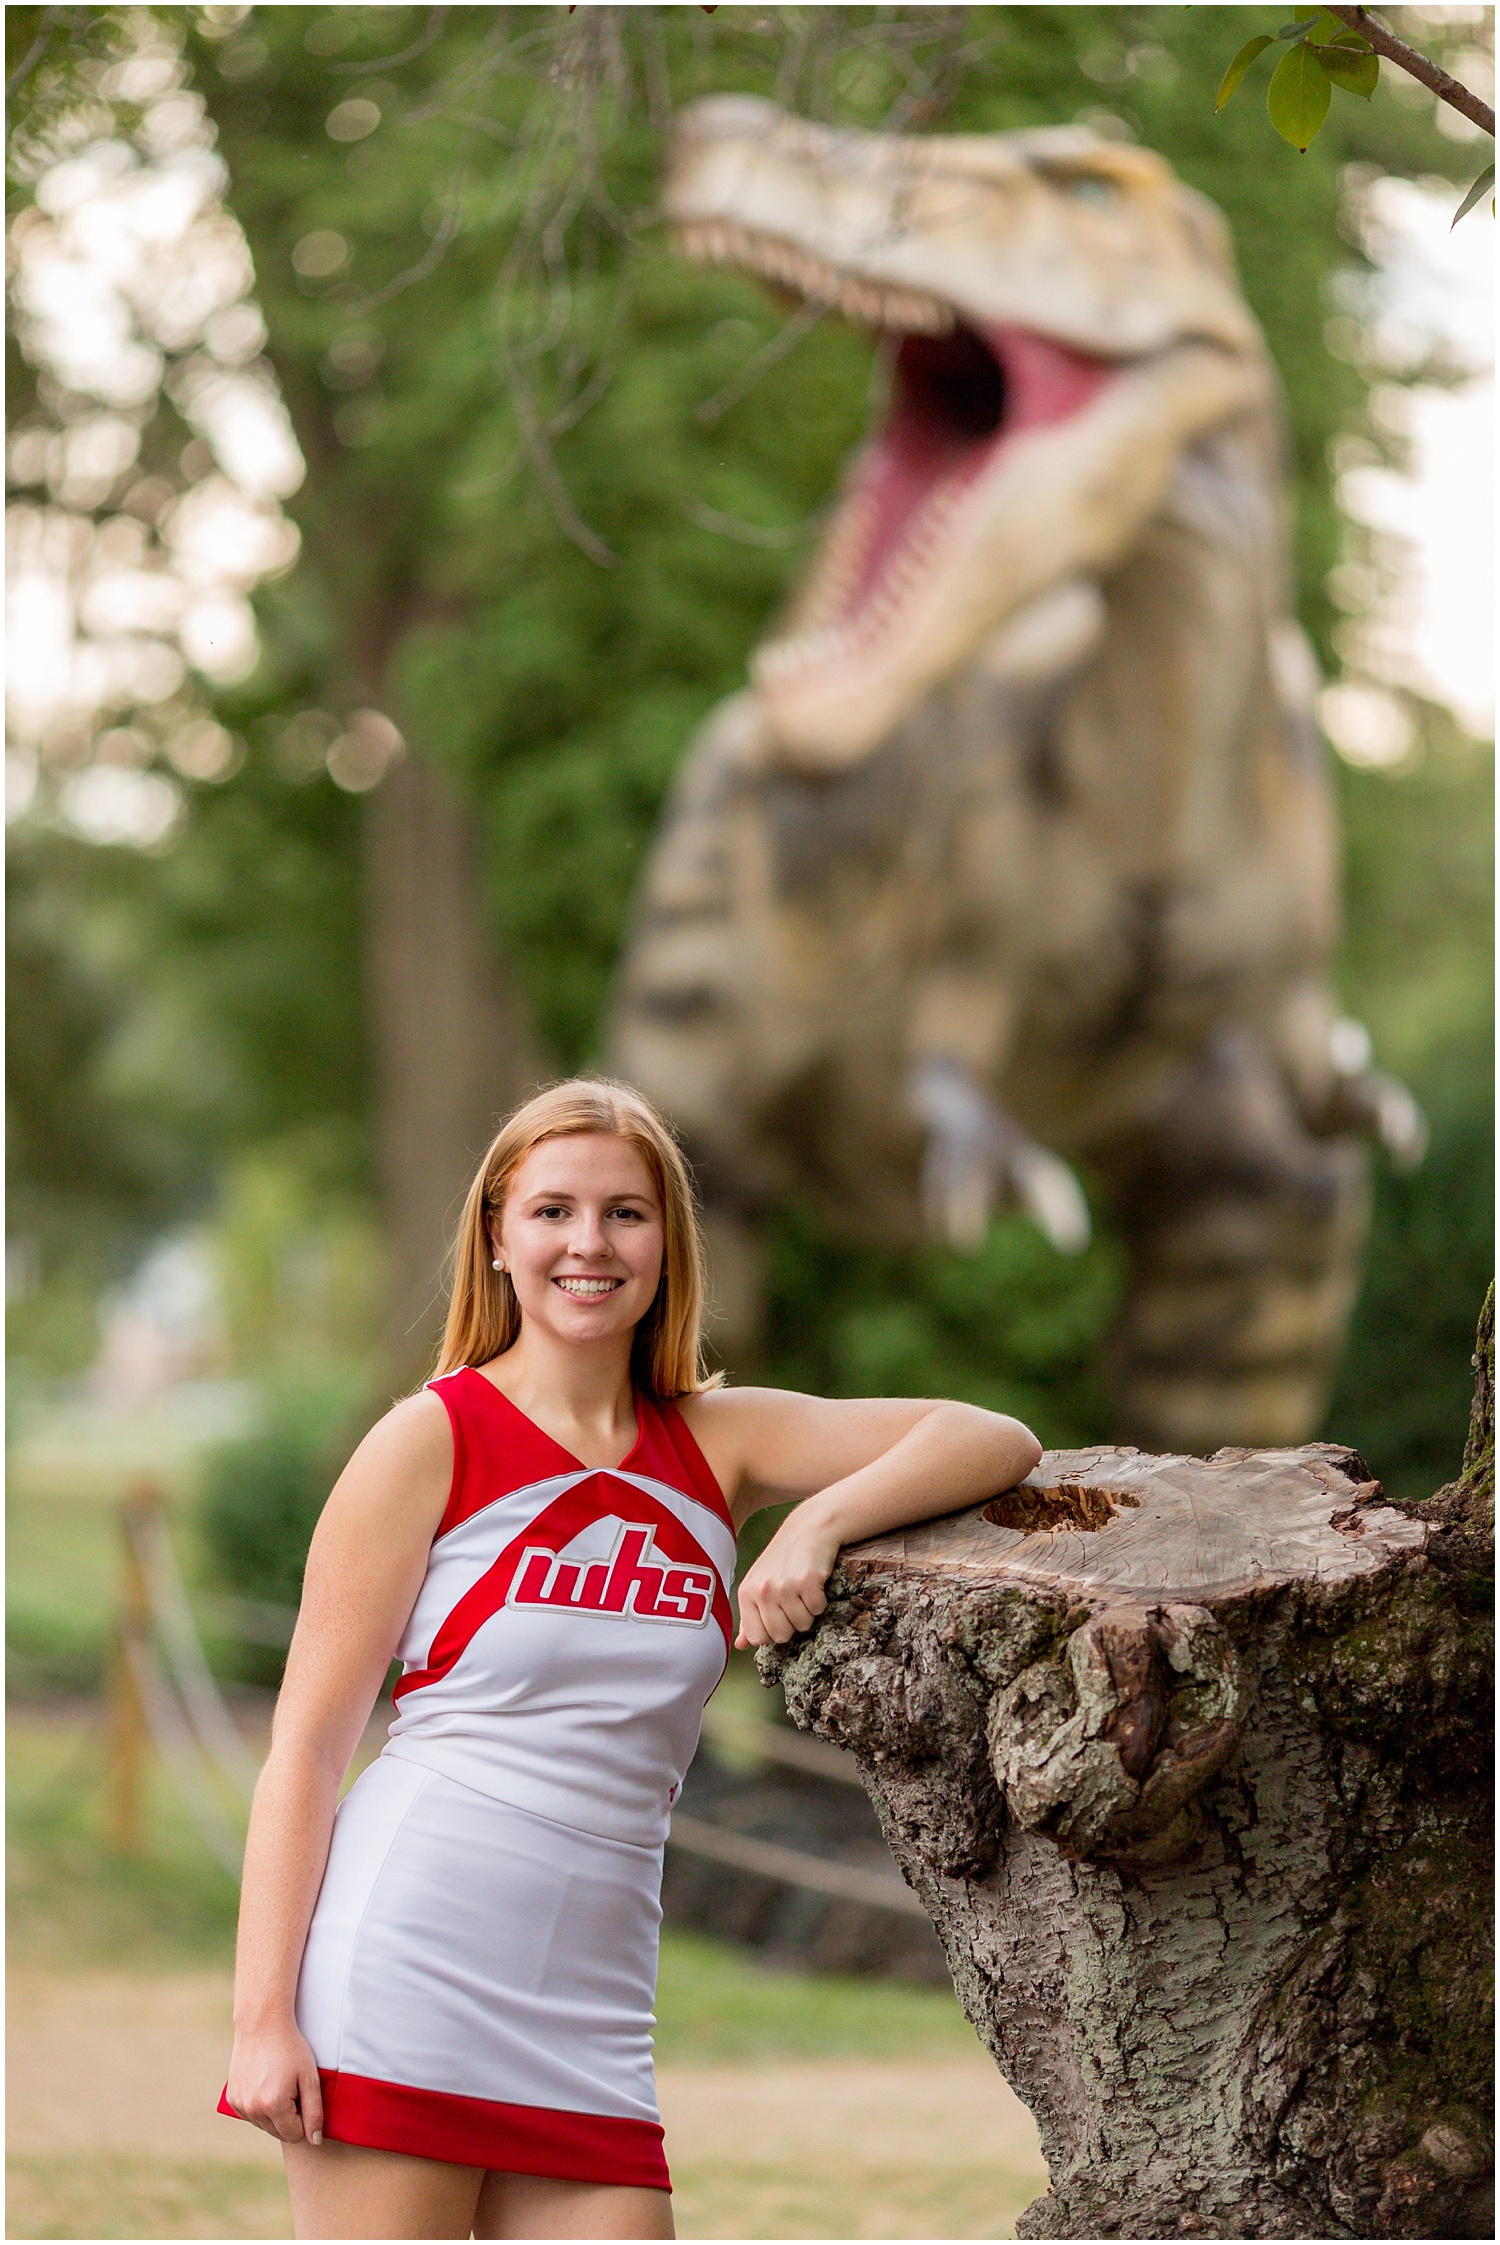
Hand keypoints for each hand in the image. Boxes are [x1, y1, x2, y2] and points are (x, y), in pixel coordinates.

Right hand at [225, 2021, 324, 2145]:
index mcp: (274, 2105)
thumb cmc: (291, 2048)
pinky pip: (251, 2116)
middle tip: (293, 2089)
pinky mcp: (232, 2099)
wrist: (262, 2025)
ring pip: (264, 2126)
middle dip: (290, 2118)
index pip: (294, 2135)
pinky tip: (265, 2085)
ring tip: (279, 2084)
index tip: (304, 2097)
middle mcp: (253, 2109)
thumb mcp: (309, 2077)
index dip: (304, 2119)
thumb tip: (315, 2141)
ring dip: (274, 2114)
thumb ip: (314, 2111)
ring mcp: (240, 2105)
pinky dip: (260, 2107)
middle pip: (278, 2133)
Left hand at [735, 1502, 842, 1648]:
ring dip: (807, 1612)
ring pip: (802, 1625)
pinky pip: (818, 1610)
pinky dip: (820, 1600)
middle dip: (791, 1624)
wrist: (809, 1528)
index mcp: (746, 1593)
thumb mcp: (759, 1583)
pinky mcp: (808, 1581)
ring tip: (803, 1589)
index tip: (777, 1614)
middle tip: (793, 1600)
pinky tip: (814, 1583)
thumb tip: (740, 1645)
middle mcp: (763, 1590)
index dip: (771, 1631)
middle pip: (780, 1636)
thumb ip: (749, 1616)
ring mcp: (785, 1586)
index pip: (756, 1638)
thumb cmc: (783, 1558)